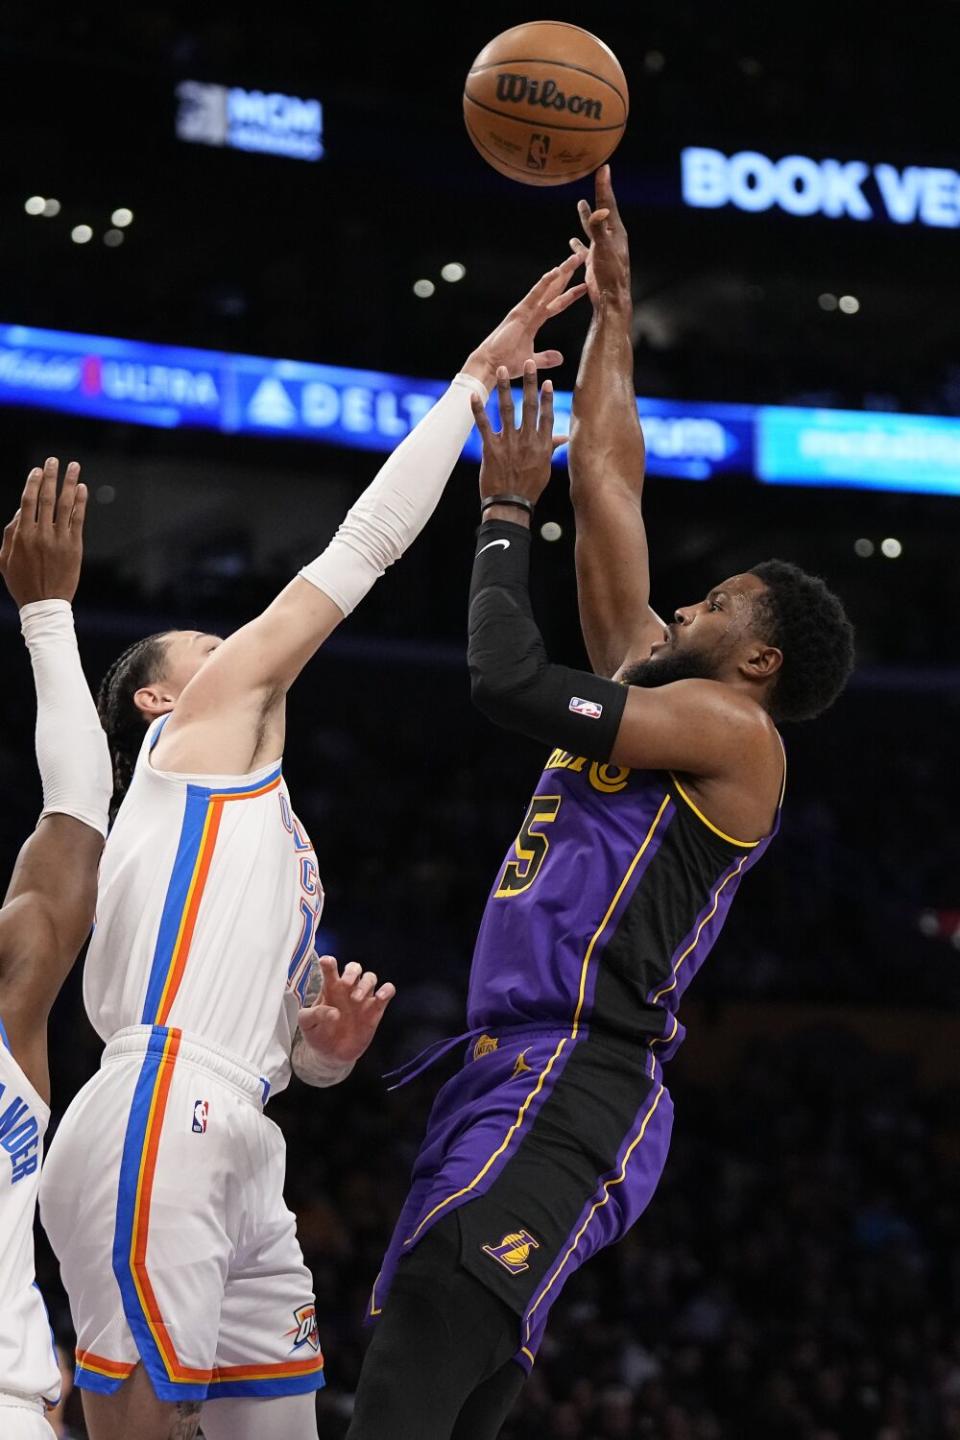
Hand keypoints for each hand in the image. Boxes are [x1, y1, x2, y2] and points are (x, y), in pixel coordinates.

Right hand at [0, 458, 87, 608]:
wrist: (44, 604)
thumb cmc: (22, 582)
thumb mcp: (5, 559)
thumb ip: (10, 534)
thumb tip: (20, 511)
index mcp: (22, 535)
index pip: (28, 501)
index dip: (32, 482)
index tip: (36, 470)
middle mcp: (41, 534)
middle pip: (47, 498)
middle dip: (50, 476)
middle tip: (53, 460)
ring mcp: (59, 540)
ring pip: (66, 505)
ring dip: (70, 483)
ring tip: (74, 466)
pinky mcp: (75, 547)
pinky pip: (79, 520)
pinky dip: (81, 503)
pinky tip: (83, 489)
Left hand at [297, 955, 395, 1065]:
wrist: (332, 1055)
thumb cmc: (317, 1034)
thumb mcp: (307, 1025)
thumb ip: (313, 1015)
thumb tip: (333, 1012)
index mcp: (329, 987)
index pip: (330, 967)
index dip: (329, 962)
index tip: (327, 962)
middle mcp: (347, 989)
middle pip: (354, 967)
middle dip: (351, 972)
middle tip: (345, 984)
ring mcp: (363, 998)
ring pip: (370, 977)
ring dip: (365, 984)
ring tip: (356, 999)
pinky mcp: (376, 1009)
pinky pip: (387, 991)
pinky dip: (387, 990)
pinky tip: (380, 997)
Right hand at [463, 251, 586, 390]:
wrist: (491, 365)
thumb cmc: (506, 363)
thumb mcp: (531, 361)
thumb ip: (545, 358)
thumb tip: (561, 358)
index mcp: (535, 321)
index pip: (557, 304)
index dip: (570, 294)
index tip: (584, 285)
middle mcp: (531, 311)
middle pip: (554, 290)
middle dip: (567, 274)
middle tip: (580, 258)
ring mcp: (525, 310)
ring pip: (547, 288)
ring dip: (560, 273)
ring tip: (573, 259)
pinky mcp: (519, 313)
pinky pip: (534, 295)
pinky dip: (544, 283)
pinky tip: (555, 271)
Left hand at [471, 361, 564, 511]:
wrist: (510, 504)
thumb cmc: (529, 487)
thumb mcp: (545, 468)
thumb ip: (552, 448)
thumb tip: (566, 438)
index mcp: (541, 445)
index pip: (546, 415)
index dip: (546, 397)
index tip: (546, 380)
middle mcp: (526, 440)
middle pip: (528, 406)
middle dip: (528, 383)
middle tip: (528, 362)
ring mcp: (508, 444)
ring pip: (507, 410)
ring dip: (504, 388)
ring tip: (501, 370)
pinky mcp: (491, 449)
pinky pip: (484, 425)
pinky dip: (478, 409)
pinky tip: (473, 395)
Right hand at [569, 165, 630, 307]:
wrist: (610, 298)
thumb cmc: (610, 273)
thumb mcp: (604, 248)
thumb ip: (599, 228)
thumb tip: (599, 210)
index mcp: (615, 231)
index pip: (608, 203)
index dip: (604, 186)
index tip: (604, 168)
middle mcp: (610, 237)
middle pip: (603, 211)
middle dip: (599, 195)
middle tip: (598, 177)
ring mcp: (603, 249)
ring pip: (593, 227)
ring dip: (587, 216)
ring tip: (580, 203)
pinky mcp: (595, 261)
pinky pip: (585, 247)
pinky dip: (579, 242)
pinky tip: (572, 240)